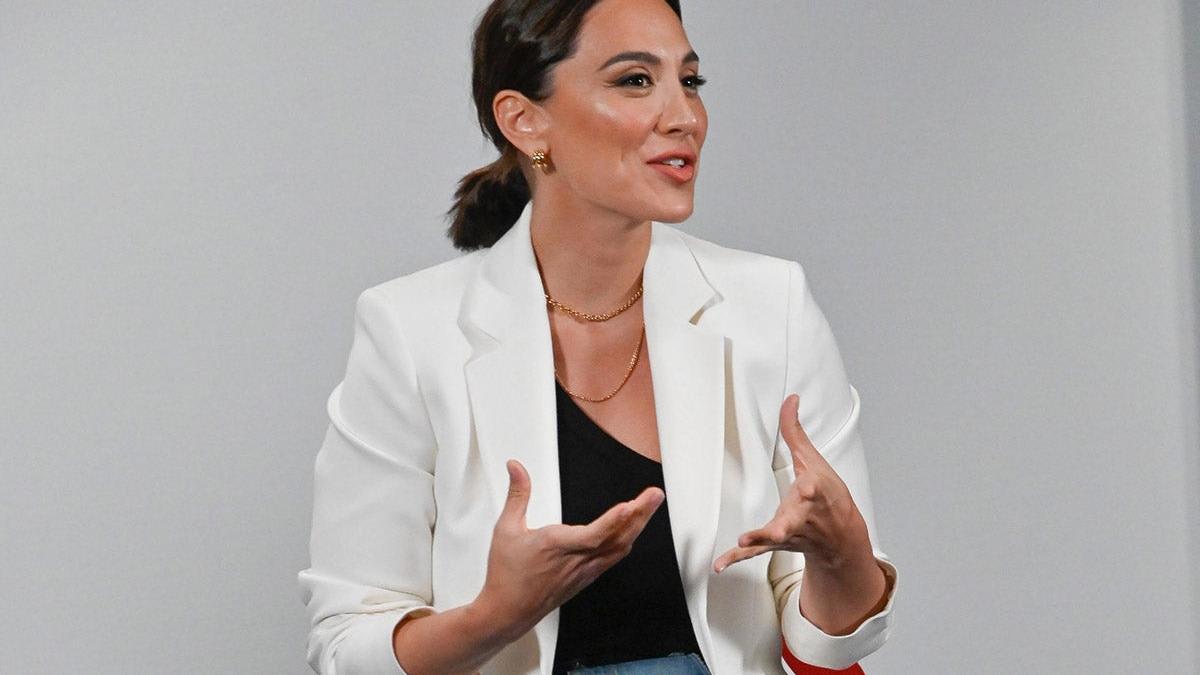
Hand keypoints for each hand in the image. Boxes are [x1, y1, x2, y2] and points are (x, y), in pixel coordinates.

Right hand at [474, 459, 663, 639]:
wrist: (507, 611)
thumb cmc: (507, 574)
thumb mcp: (506, 528)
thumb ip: (517, 494)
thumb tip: (517, 468)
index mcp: (557, 546)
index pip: (592, 534)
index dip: (612, 521)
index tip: (629, 506)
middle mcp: (576, 560)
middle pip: (616, 537)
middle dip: (639, 514)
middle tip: (655, 495)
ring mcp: (584, 571)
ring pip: (619, 548)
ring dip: (637, 526)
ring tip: (649, 506)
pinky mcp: (586, 578)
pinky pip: (613, 558)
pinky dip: (626, 541)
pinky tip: (631, 532)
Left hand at [713, 393, 871, 573]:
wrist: (842, 538)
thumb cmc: (829, 495)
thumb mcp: (814, 461)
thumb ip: (795, 431)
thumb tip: (791, 399)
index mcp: (814, 493)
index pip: (814, 489)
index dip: (811, 487)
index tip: (808, 486)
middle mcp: (803, 516)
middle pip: (793, 520)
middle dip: (785, 524)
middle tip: (776, 529)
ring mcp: (789, 532)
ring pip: (771, 539)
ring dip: (756, 541)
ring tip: (742, 541)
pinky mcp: (776, 543)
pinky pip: (755, 553)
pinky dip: (738, 558)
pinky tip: (720, 565)